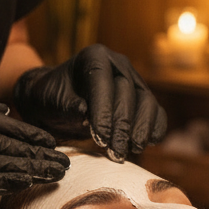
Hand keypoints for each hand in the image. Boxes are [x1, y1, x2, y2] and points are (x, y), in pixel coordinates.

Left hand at [13, 45, 166, 158]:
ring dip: (141, 129)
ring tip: (132, 151)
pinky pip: (156, 111)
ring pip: (147, 102)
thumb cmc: (53, 98)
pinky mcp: (143, 97)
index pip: (102, 80)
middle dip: (122, 126)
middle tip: (115, 152)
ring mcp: (134, 79)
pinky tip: (150, 144)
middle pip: (127, 93)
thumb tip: (84, 112)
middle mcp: (118, 64)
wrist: (59, 100)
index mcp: (94, 56)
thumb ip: (67, 105)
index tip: (100, 138)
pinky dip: (155, 127)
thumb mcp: (52, 100)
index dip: (103, 110)